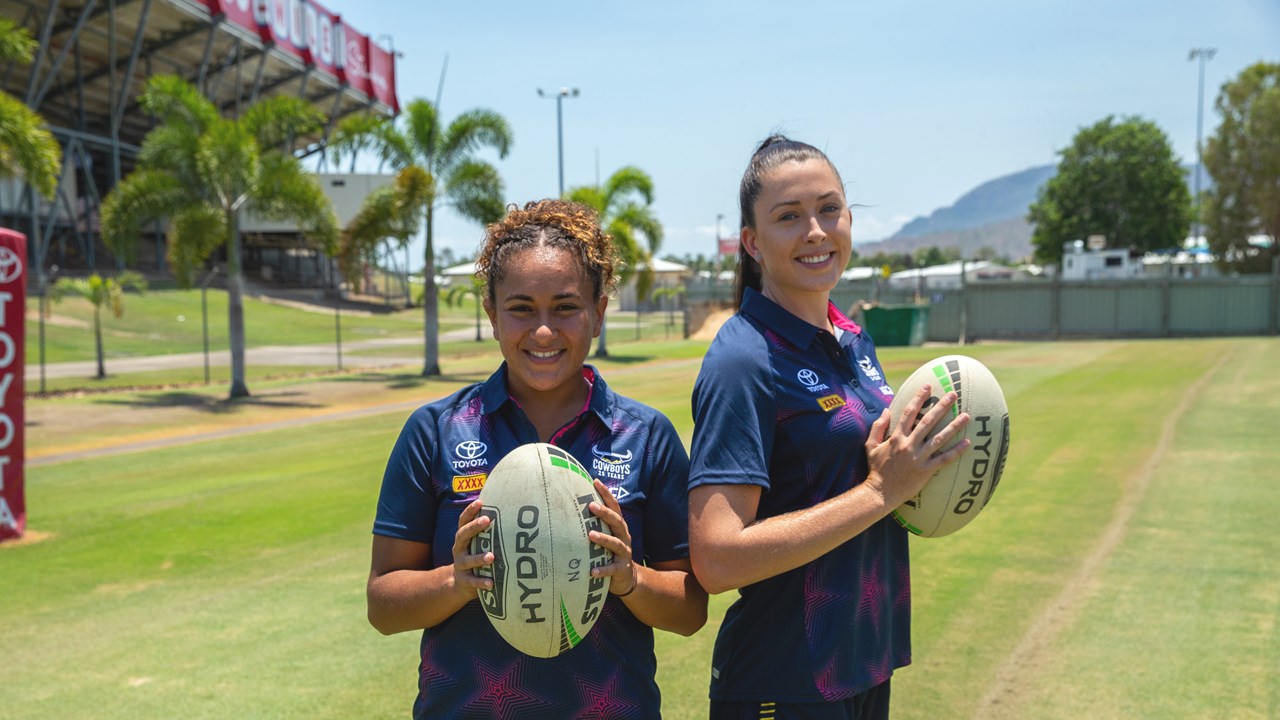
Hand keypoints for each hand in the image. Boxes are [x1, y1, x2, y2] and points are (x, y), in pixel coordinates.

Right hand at [450, 498, 494, 596]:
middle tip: (487, 520)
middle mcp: (459, 549)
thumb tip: (507, 512)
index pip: (463, 521)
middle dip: (473, 527)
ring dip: (478, 558)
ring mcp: (460, 565)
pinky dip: (481, 582)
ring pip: (467, 560)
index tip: (480, 501)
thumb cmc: (474, 557)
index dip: (470, 511)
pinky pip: (472, 581)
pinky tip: (491, 582)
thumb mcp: (476, 544)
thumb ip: (486, 532)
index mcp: (463, 538)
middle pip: (462, 535)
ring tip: (491, 556)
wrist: (458, 584)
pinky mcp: (464, 581)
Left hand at [586, 479, 637, 596]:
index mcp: (619, 527)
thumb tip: (577, 506)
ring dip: (603, 539)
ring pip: (615, 544)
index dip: (606, 494)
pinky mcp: (621, 569)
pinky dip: (602, 570)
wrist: (627, 577)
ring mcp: (624, 553)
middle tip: (591, 505)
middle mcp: (623, 537)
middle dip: (605, 513)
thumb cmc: (611, 552)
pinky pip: (612, 569)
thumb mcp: (608, 536)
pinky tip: (592, 571)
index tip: (595, 481)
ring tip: (590, 535)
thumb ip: (597, 524)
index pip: (614, 507)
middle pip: (616, 522)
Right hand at [865, 384, 970, 508]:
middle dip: (941, 406)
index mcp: (896, 437)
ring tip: (966, 415)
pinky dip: (956, 451)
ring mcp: (918, 458)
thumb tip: (886, 409)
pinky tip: (967, 443)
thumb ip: (878, 427)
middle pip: (928, 422)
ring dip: (954, 426)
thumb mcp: (870, 445)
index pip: (909, 413)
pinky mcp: (926, 471)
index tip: (928, 386)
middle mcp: (908, 445)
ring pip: (939, 438)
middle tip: (953, 394)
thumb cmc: (876, 469)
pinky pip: (944, 459)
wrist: (880, 493)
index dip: (919, 398)